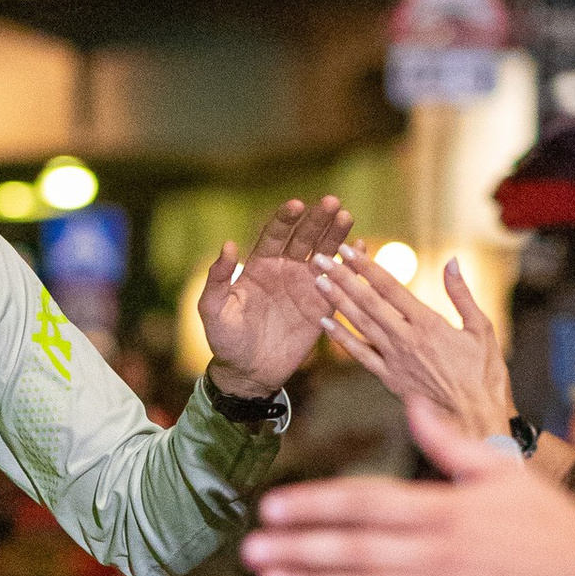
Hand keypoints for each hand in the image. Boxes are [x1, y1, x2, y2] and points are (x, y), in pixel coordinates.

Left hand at [198, 195, 351, 400]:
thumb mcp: (213, 311)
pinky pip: (337, 282)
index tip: (296, 205)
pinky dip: (349, 266)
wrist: (248, 373)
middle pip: (304, 238)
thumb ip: (218, 279)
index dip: (285, 219)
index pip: (275, 235)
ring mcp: (305, 286)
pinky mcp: (321, 306)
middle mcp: (285, 270)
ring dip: (335, 235)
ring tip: (347, 216)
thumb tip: (227, 245)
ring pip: (324, 254)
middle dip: (317, 220)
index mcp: (260, 266)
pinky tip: (360, 247)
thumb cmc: (226, 341)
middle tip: (331, 202)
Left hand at [243, 396, 574, 575]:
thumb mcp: (503, 471)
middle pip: (356, 550)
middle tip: (249, 550)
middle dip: (298, 548)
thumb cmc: (548, 521)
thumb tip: (411, 407)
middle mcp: (438, 554)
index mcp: (445, 509)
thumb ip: (450, 444)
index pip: (367, 502)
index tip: (272, 505)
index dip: (316, 504)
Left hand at [317, 248, 512, 441]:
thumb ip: (462, 294)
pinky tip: (325, 324)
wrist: (476, 417)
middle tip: (321, 259)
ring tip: (318, 282)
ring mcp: (394, 360)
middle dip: (343, 278)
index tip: (348, 250)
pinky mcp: (389, 379)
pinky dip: (342, 340)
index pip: (390, 288)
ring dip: (337, 302)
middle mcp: (406, 339)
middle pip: (368, 303)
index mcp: (428, 324)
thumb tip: (451, 261)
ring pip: (360, 325)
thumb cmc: (484, 373)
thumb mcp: (482, 328)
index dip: (366, 267)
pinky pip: (361, 356)